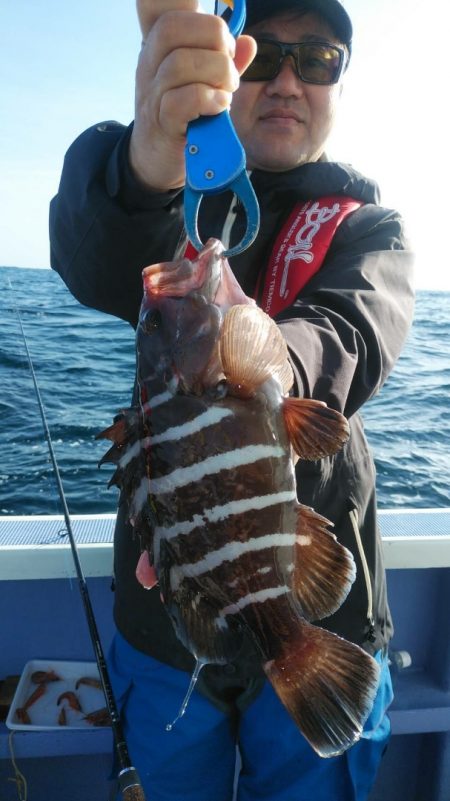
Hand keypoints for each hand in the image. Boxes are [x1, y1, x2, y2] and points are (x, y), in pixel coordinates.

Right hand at [130, 0, 255, 191]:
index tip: (216, 30)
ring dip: (217, 74)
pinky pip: (185, 99)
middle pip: (174, 27)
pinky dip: (210, 99)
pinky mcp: (161, 122)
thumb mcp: (204, 83)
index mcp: (160, 45)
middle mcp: (150, 63)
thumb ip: (224, 61)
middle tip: (229, 66)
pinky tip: (219, 107)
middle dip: (214, 39)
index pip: (159, 4)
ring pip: (181, 63)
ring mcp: (152, 92)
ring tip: (226, 92)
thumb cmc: (183, 116)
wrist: (156, 160)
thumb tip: (248, 42)